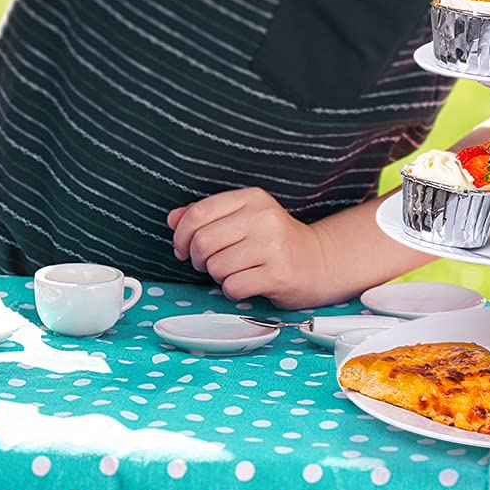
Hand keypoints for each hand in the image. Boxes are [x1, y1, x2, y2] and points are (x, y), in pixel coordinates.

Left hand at [166, 188, 326, 308]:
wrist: (317, 261)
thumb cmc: (274, 241)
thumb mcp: (243, 218)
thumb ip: (206, 216)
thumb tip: (172, 220)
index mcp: (252, 198)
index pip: (198, 213)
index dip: (181, 235)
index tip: (183, 248)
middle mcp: (263, 218)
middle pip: (203, 241)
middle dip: (198, 259)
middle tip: (208, 263)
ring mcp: (272, 246)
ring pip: (216, 267)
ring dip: (217, 276)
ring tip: (234, 271)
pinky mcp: (278, 274)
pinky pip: (232, 287)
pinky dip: (232, 290)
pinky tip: (247, 283)